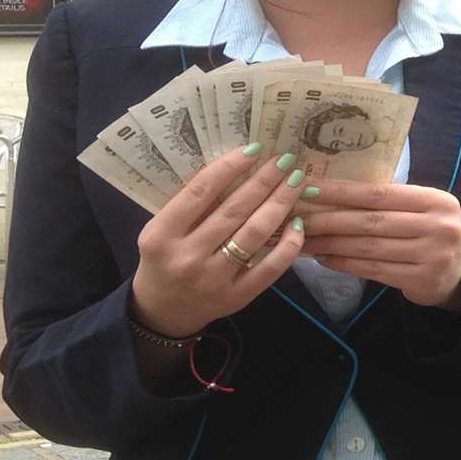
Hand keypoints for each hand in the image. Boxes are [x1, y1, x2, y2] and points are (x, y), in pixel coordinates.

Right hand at [130, 146, 306, 336]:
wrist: (162, 311)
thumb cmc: (165, 259)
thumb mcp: (163, 230)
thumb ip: (191, 205)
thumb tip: (235, 164)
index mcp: (161, 235)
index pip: (200, 192)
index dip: (229, 167)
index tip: (254, 148)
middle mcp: (187, 257)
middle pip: (234, 210)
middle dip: (264, 181)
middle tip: (286, 160)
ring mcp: (214, 279)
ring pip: (254, 234)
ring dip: (280, 204)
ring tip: (296, 182)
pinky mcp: (237, 296)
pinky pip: (271, 267)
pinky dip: (289, 243)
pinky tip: (299, 223)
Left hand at [298, 180, 460, 312]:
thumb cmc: (431, 234)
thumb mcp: (422, 210)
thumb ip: (389, 203)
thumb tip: (331, 194)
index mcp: (436, 200)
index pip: (380, 193)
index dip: (342, 191)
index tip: (309, 188)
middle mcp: (437, 226)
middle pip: (371, 221)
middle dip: (329, 219)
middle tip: (296, 218)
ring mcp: (431, 255)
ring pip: (368, 247)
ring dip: (331, 243)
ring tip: (303, 240)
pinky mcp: (421, 280)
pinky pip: (373, 270)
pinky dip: (345, 264)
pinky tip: (325, 259)